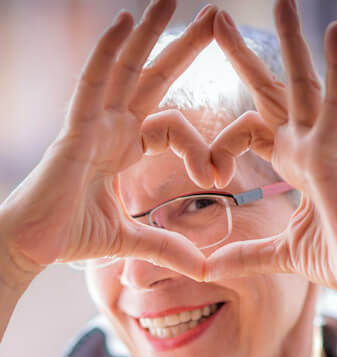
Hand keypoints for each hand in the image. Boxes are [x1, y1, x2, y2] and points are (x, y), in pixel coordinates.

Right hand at [0, 0, 216, 286]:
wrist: (32, 247)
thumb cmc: (70, 235)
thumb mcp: (131, 239)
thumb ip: (166, 246)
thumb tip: (202, 266)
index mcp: (124, 150)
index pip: (172, 127)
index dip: (200, 146)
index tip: (218, 175)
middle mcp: (110, 129)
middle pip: (152, 79)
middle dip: (182, 49)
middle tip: (214, 16)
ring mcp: (91, 125)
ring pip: (124, 70)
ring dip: (147, 34)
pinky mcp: (74, 131)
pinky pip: (92, 83)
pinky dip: (108, 53)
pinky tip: (125, 22)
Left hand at [206, 0, 336, 306]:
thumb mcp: (280, 255)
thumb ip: (245, 255)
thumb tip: (206, 268)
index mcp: (295, 166)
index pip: (252, 129)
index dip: (221, 141)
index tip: (208, 175)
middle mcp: (308, 149)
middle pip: (272, 93)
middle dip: (243, 58)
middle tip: (217, 18)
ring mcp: (324, 151)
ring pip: (304, 86)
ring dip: (290, 42)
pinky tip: (334, 29)